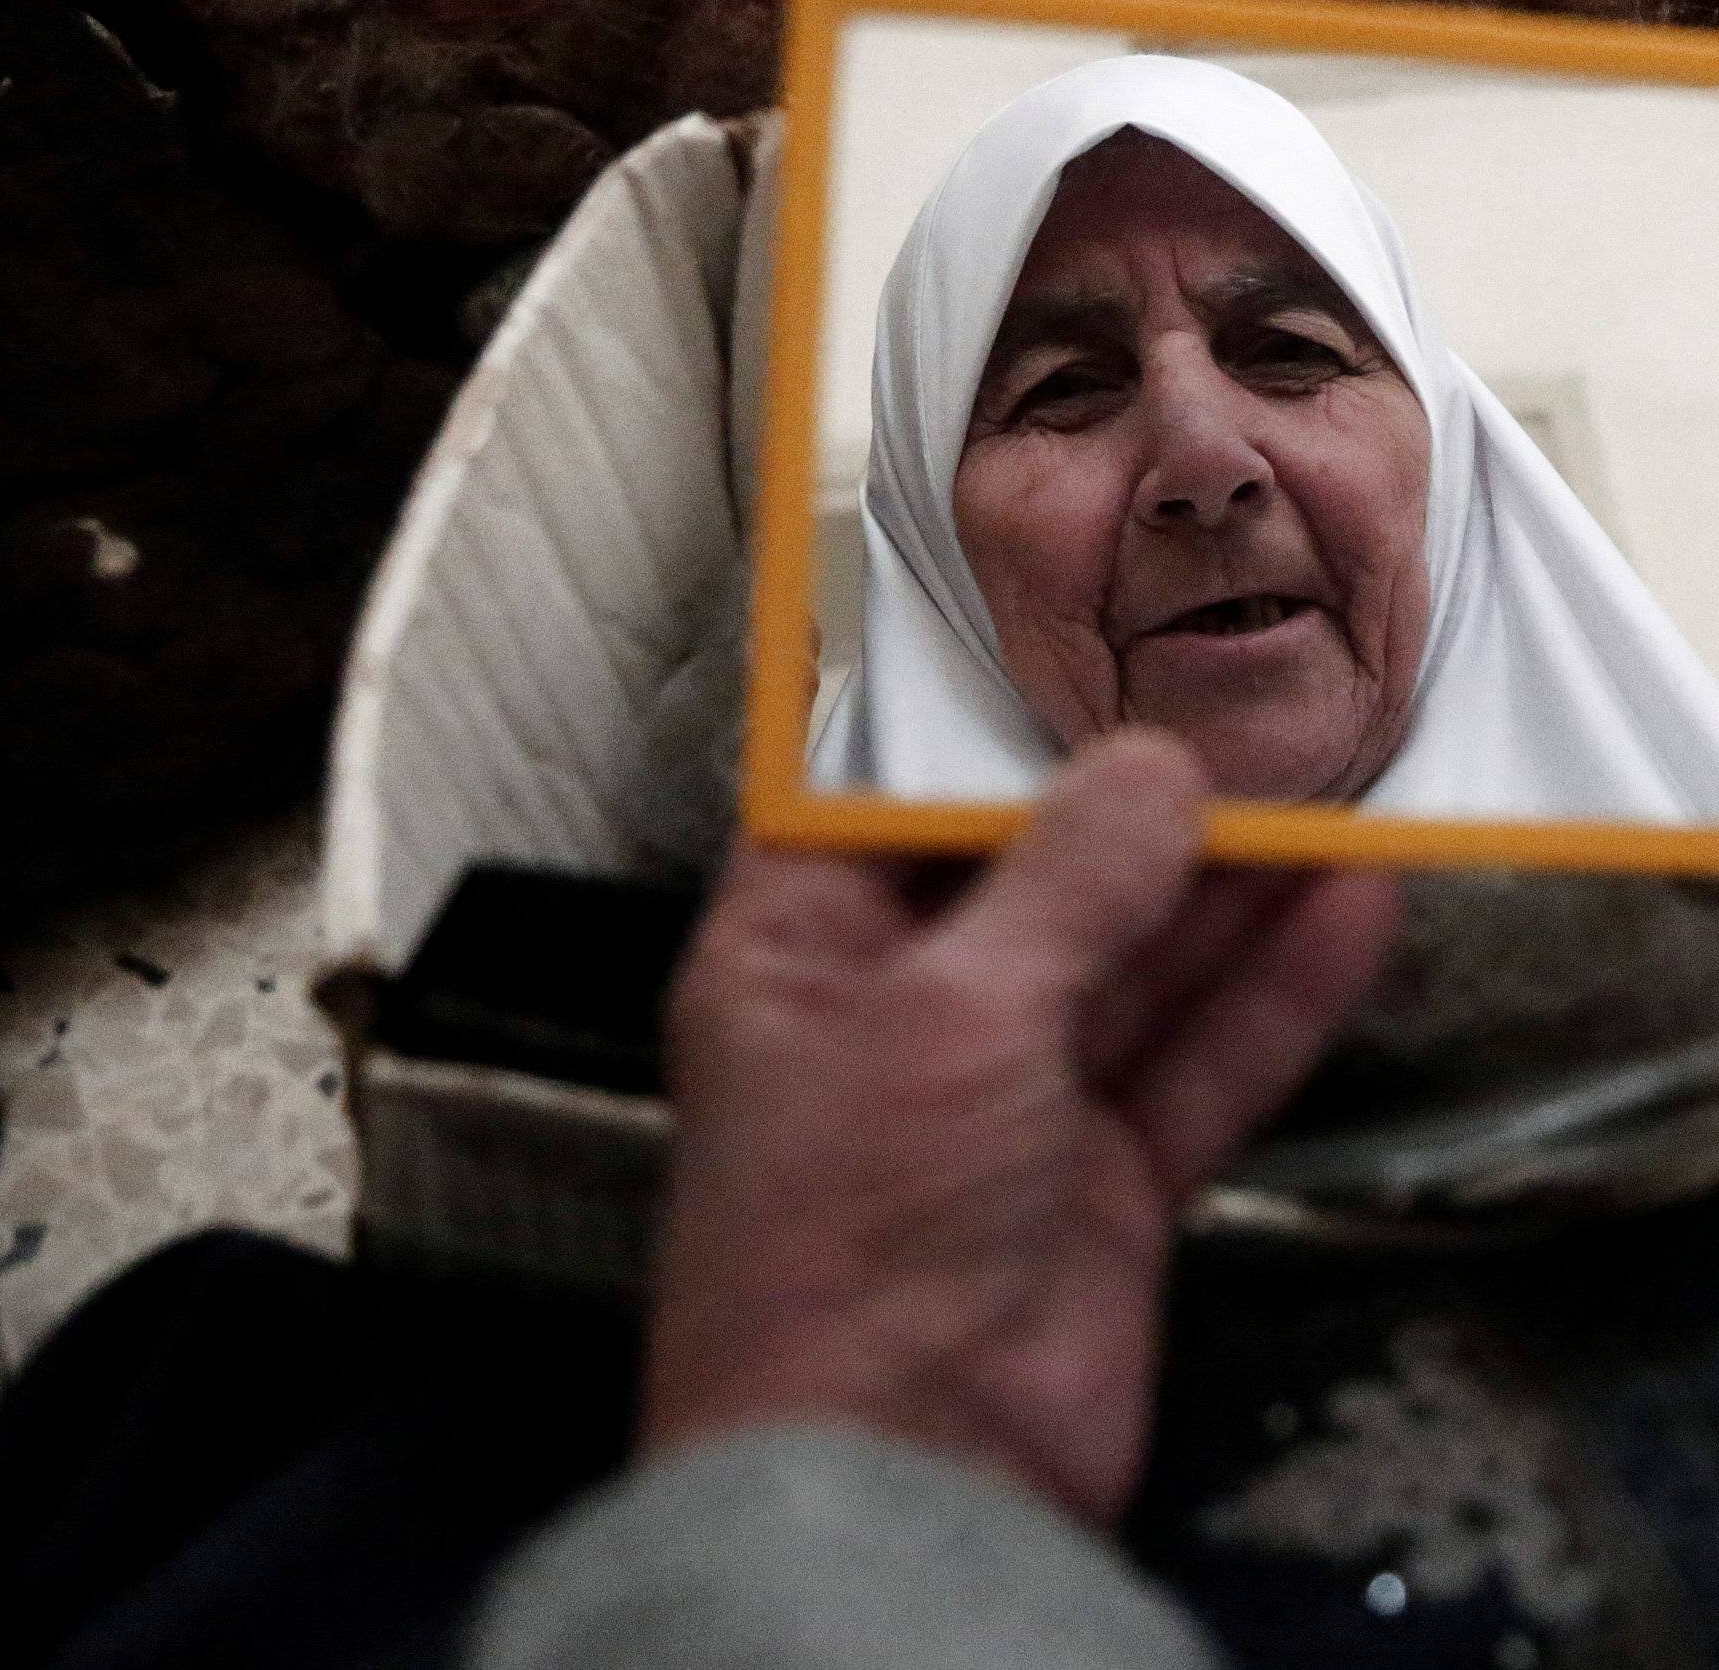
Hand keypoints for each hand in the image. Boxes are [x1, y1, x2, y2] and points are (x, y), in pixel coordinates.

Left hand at [641, 730, 1397, 1524]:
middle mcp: (898, 1012)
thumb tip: (1152, 770)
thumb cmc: (859, 1222)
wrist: (901, 1477)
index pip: (890, 811)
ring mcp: (1007, 1100)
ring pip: (1129, 968)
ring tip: (1329, 798)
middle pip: (1033, 882)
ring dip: (1225, 896)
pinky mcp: (1099, 1181)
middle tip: (1250, 727)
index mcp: (796, 951)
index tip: (1097, 668)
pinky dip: (1267, 999)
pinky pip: (1192, 1065)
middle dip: (1140, 815)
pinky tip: (1348, 917)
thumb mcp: (952, 1014)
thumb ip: (1063, 886)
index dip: (992, 743)